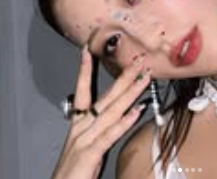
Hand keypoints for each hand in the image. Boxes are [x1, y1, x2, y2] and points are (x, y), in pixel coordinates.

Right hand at [51, 48, 150, 178]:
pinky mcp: (89, 155)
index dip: (85, 71)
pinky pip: (109, 136)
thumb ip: (98, 134)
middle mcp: (80, 129)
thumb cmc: (72, 175)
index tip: (88, 51)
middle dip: (123, 76)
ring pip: (110, 111)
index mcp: (78, 126)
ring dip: (130, 93)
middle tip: (138, 59)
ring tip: (144, 78)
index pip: (82, 92)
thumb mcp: (85, 149)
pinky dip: (123, 122)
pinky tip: (136, 111)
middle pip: (105, 97)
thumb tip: (116, 120)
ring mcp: (84, 140)